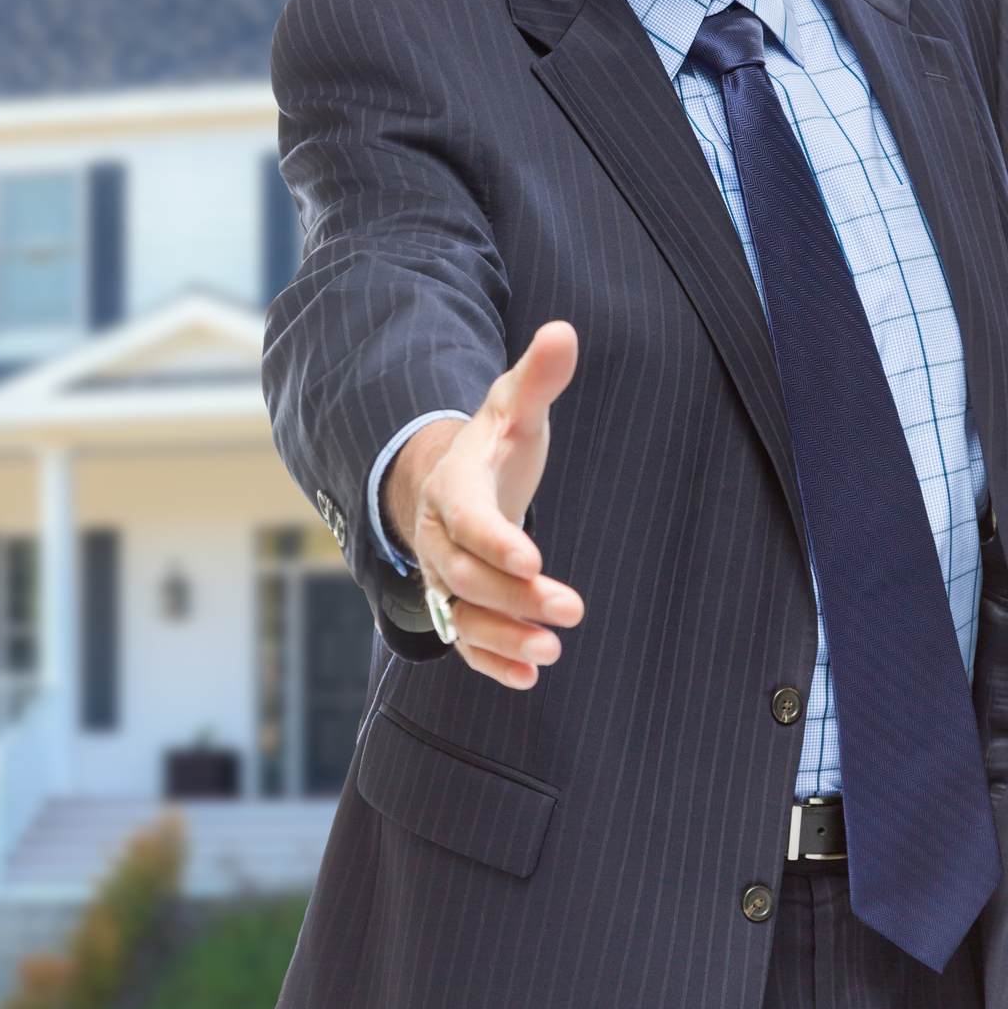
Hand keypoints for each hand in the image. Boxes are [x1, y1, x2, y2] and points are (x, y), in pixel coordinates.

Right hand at [385, 321, 585, 688]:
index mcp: (452, 487)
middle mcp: (437, 538)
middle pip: (463, 574)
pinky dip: (492, 661)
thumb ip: (537, 378)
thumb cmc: (493, 446)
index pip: (466, 518)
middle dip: (512, 594)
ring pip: (461, 614)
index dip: (495, 540)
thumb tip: (564, 331)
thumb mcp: (513, 409)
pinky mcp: (457, 607)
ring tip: (550, 651)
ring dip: (503, 637)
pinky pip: (465, 640)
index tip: (534, 560)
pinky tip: (529, 677)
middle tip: (570, 608)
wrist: (451, 485)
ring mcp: (443, 577)